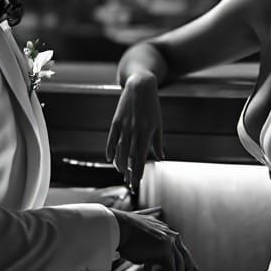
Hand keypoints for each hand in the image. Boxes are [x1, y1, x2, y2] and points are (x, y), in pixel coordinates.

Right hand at [105, 72, 163, 190]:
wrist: (140, 86)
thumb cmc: (152, 106)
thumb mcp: (158, 124)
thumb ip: (158, 143)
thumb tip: (161, 158)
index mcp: (147, 133)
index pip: (141, 158)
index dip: (138, 172)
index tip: (137, 184)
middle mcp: (134, 131)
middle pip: (129, 158)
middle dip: (129, 173)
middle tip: (128, 184)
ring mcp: (124, 126)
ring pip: (119, 150)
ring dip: (120, 164)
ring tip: (122, 173)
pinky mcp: (116, 121)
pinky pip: (111, 139)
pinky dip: (110, 150)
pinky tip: (110, 159)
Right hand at [112, 209, 195, 270]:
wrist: (116, 226)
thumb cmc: (122, 234)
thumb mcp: (139, 243)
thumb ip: (147, 256)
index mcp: (166, 232)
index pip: (181, 249)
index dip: (188, 262)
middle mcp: (171, 236)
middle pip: (184, 260)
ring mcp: (169, 243)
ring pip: (178, 269)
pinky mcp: (164, 252)